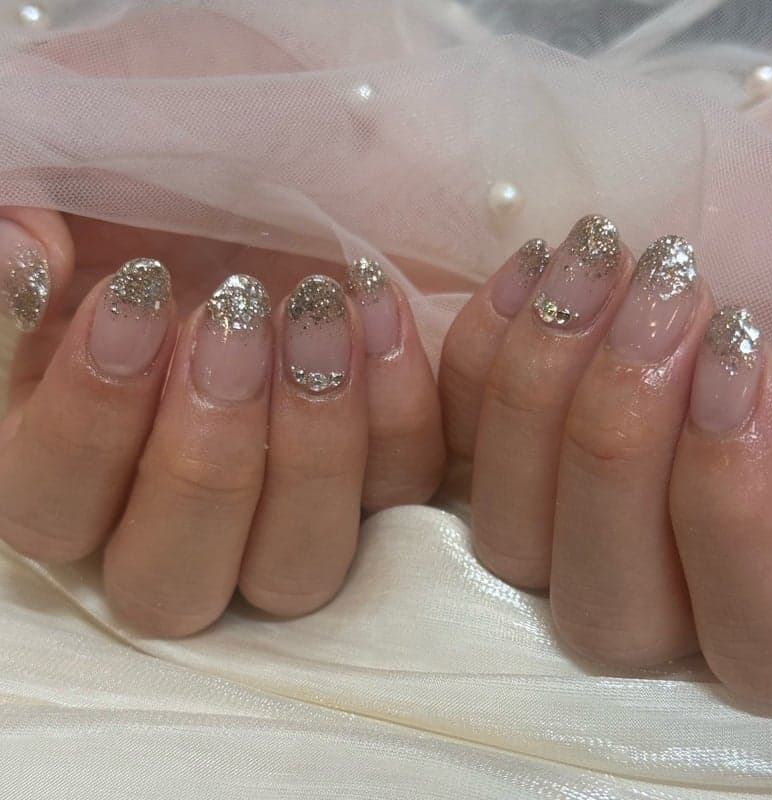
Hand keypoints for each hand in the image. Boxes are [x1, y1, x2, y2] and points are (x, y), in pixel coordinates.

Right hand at [0, 208, 444, 634]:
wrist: (290, 176)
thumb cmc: (171, 193)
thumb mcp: (88, 184)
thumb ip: (25, 218)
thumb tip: (25, 265)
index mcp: (82, 461)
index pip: (51, 511)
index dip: (86, 425)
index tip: (137, 293)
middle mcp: (184, 514)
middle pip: (171, 587)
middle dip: (202, 464)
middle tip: (231, 324)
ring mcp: (292, 508)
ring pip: (295, 569)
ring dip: (309, 452)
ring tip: (314, 319)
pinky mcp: (385, 472)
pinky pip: (402, 487)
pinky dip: (396, 411)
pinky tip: (375, 308)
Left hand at [440, 214, 771, 706]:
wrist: (673, 353)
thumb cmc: (750, 393)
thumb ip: (771, 427)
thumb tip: (727, 365)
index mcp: (740, 625)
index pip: (750, 632)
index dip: (737, 507)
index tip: (742, 352)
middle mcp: (630, 616)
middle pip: (606, 600)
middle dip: (624, 429)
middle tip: (665, 289)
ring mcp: (536, 563)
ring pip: (509, 535)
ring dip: (539, 386)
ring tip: (590, 260)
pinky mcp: (464, 492)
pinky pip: (439, 454)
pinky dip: (461, 362)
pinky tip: (506, 272)